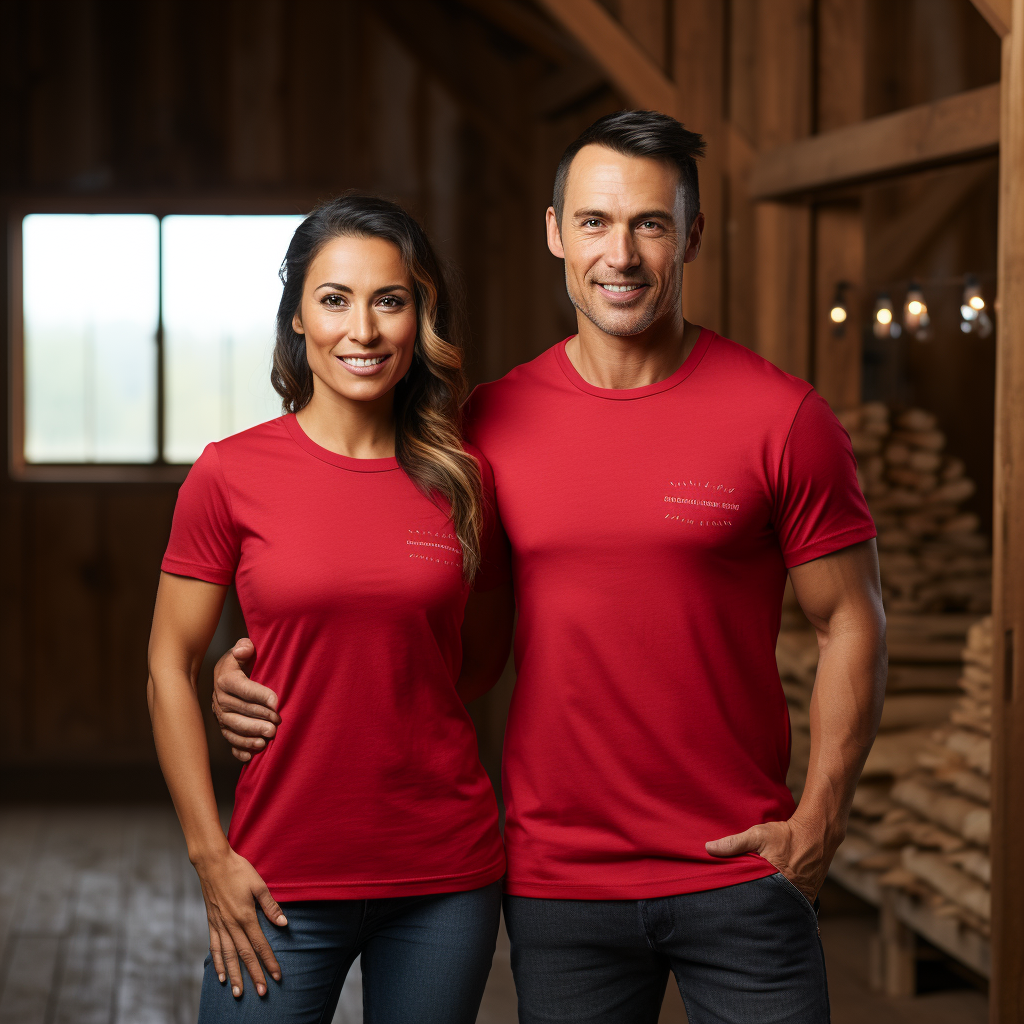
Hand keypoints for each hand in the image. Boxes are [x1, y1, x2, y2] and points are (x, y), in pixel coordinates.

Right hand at [194, 845, 287, 997]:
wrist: (212, 863)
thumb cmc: (238, 871)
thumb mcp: (259, 885)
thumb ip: (270, 906)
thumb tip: (283, 922)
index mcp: (245, 916)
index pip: (260, 944)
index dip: (269, 961)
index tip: (277, 976)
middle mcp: (231, 925)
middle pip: (244, 955)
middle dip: (254, 975)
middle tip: (262, 992)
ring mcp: (219, 925)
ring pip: (228, 956)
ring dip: (235, 975)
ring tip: (239, 992)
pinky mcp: (212, 923)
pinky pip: (214, 947)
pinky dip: (218, 963)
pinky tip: (221, 976)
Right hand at [212, 638, 280, 762]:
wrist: (232, 672)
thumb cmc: (244, 660)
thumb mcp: (245, 649)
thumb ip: (245, 647)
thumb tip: (243, 649)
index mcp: (225, 678)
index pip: (242, 688)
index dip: (259, 695)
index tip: (277, 702)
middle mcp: (219, 698)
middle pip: (236, 711)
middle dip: (258, 718)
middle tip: (276, 724)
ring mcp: (220, 714)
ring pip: (231, 728)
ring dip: (249, 735)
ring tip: (267, 739)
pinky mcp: (223, 726)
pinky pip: (228, 740)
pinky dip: (238, 749)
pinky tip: (251, 755)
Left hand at [705, 816, 835, 902]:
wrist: (816, 834)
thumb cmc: (785, 835)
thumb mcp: (757, 835)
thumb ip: (734, 843)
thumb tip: (709, 848)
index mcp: (775, 883)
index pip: (752, 901)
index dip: (741, 905)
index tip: (730, 908)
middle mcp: (789, 896)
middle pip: (766, 909)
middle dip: (754, 911)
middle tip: (739, 916)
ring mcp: (800, 899)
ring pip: (778, 909)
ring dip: (768, 908)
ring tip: (754, 913)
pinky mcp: (806, 898)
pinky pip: (790, 907)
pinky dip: (782, 906)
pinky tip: (772, 906)